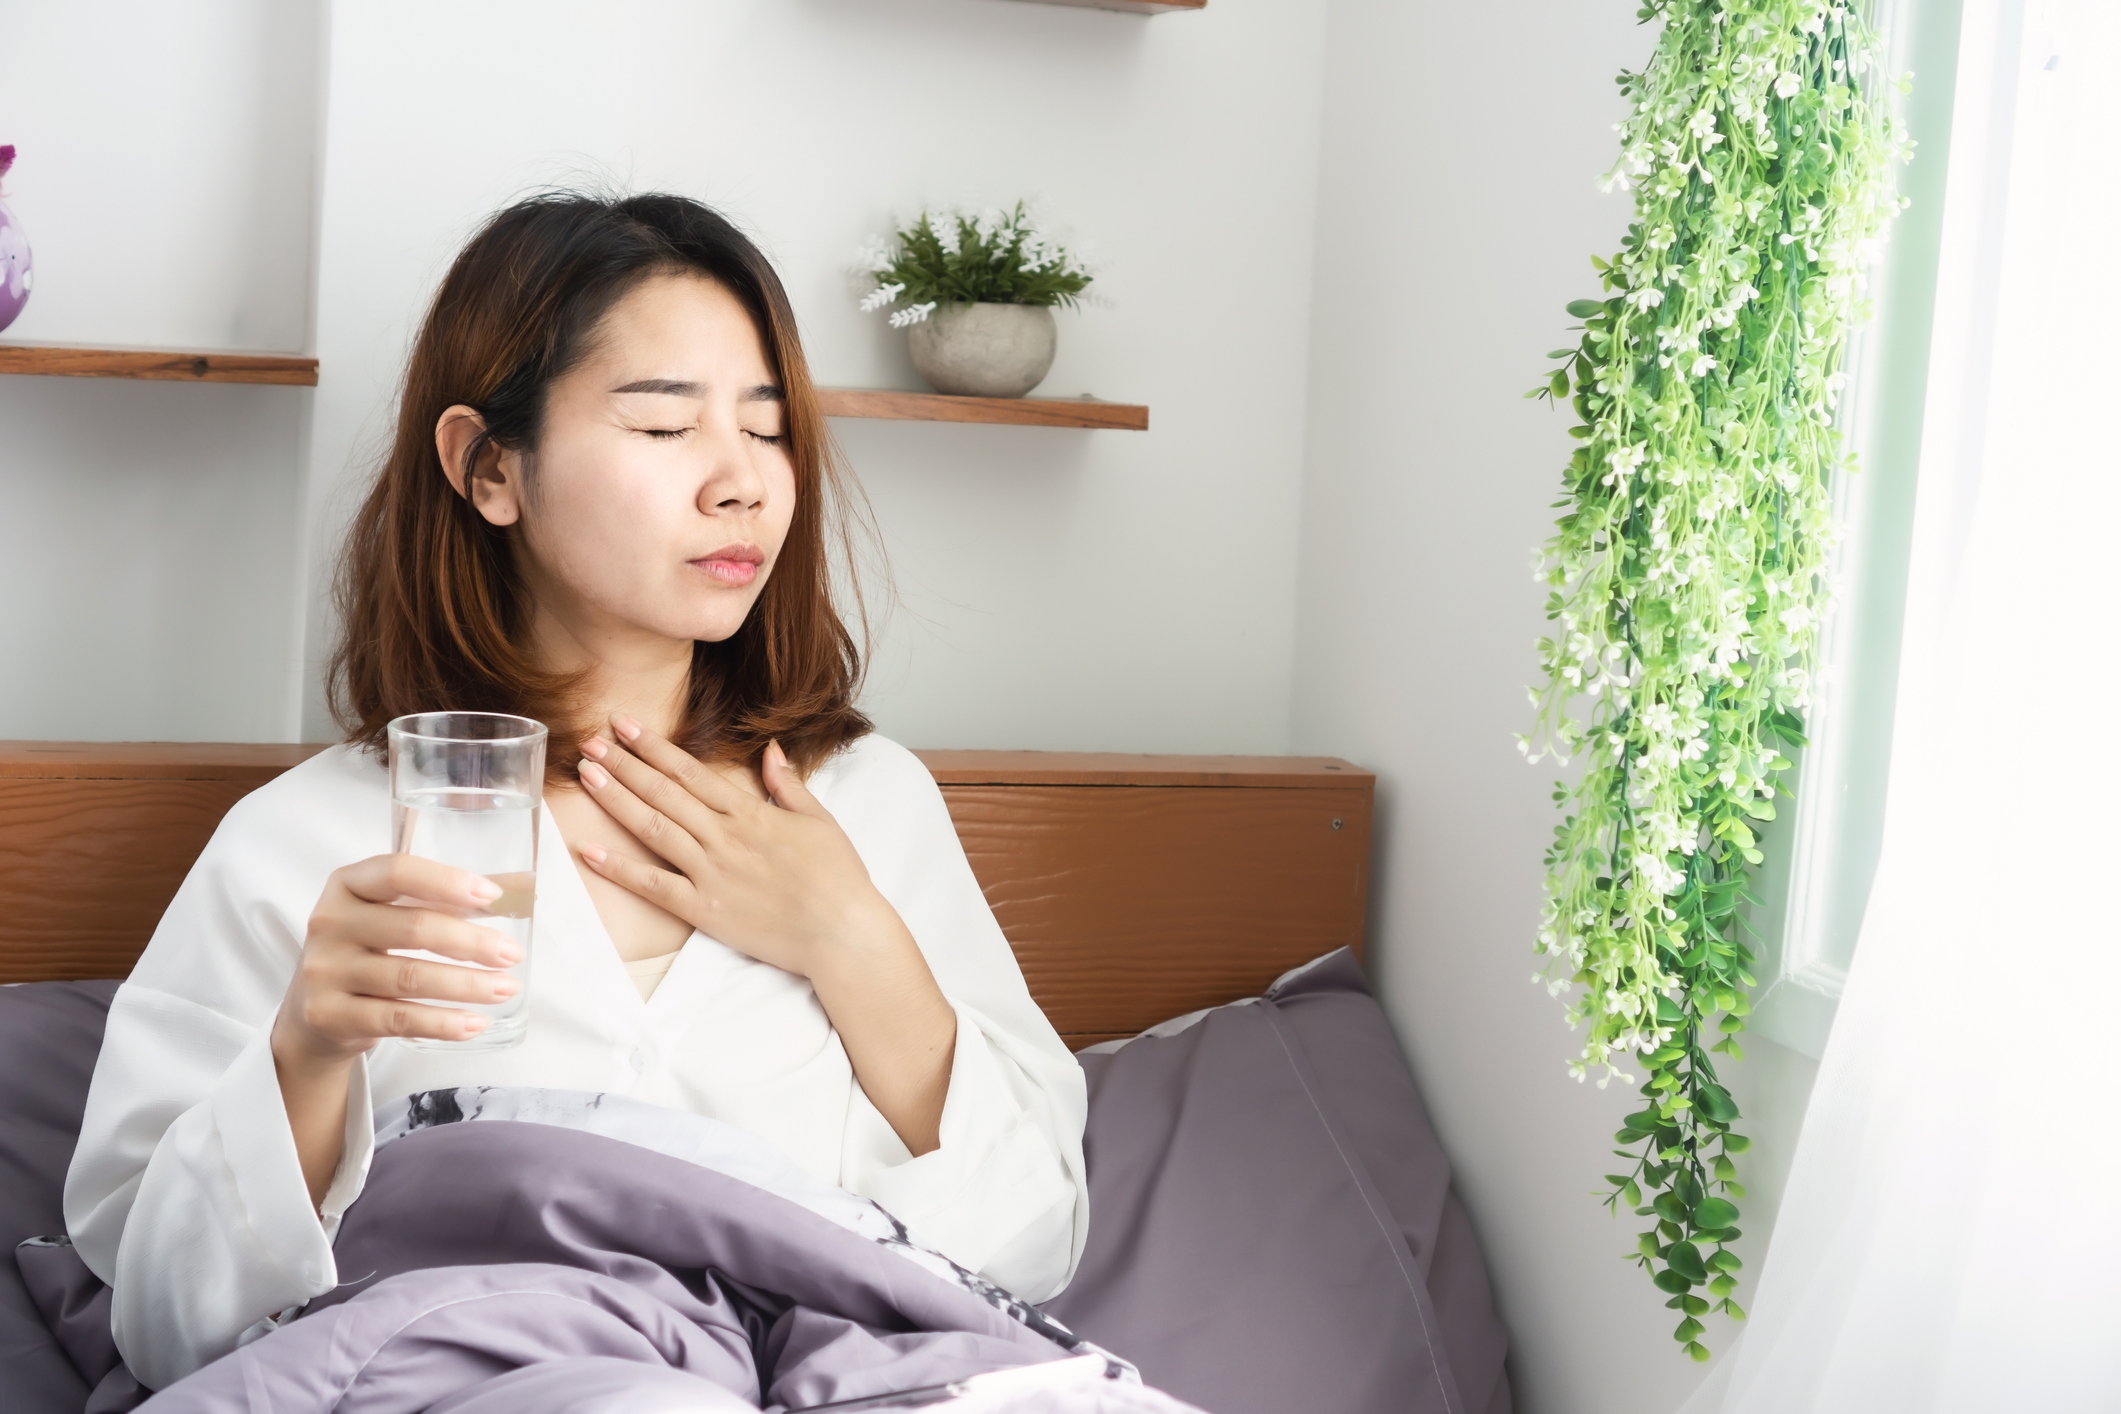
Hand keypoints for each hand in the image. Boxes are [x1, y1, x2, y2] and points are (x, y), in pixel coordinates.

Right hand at [272, 854, 522, 1069]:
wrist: (312, 1012)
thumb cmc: (366, 950)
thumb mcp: (388, 915)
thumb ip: (441, 899)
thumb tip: (517, 888)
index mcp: (346, 885)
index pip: (397, 872)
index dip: (447, 882)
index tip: (492, 895)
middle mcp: (329, 923)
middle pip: (413, 928)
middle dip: (472, 942)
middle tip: (512, 954)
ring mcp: (324, 971)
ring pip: (410, 977)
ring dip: (468, 985)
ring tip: (506, 988)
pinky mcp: (329, 1015)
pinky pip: (398, 1019)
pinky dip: (443, 1023)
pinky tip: (475, 1023)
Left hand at [573, 718, 888, 976]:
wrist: (842, 931)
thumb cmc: (838, 877)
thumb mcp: (819, 819)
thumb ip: (788, 783)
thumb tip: (769, 749)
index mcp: (750, 812)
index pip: (691, 771)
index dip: (654, 747)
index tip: (625, 725)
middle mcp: (724, 837)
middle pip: (663, 792)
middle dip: (624, 763)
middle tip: (590, 741)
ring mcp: (710, 872)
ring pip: (653, 828)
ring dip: (616, 799)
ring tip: (585, 775)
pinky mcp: (704, 909)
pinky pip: (654, 886)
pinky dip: (620, 869)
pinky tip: (589, 851)